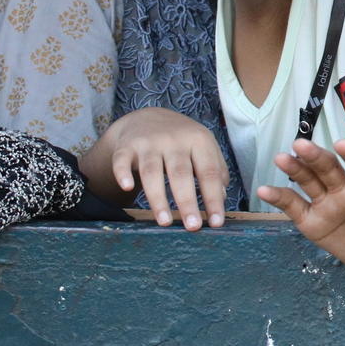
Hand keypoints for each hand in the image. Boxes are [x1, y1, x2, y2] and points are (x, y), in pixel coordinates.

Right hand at [90, 107, 228, 229]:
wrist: (147, 118)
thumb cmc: (181, 141)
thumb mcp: (203, 147)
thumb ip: (216, 170)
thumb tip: (222, 198)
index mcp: (198, 140)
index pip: (208, 172)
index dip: (213, 198)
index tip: (216, 223)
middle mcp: (174, 140)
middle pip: (181, 173)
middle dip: (188, 201)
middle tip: (193, 227)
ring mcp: (149, 142)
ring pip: (152, 172)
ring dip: (158, 198)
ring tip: (165, 222)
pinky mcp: (126, 146)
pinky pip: (122, 161)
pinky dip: (123, 173)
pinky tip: (127, 188)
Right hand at [258, 137, 344, 268]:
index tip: (341, 144)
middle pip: (329, 168)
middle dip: (315, 156)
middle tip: (300, 144)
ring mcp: (326, 202)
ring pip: (309, 181)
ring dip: (295, 168)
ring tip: (281, 157)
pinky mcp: (311, 220)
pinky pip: (294, 207)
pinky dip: (279, 198)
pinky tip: (264, 190)